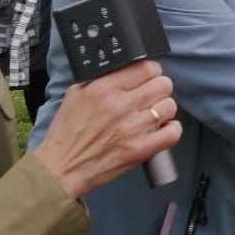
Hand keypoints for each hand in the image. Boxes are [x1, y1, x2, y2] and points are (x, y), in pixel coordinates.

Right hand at [34, 60, 179, 198]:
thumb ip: (101, 79)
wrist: (61, 167)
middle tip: (152, 96)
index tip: (148, 78)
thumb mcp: (76, 94)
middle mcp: (120, 106)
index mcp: (103, 89)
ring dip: (164, 110)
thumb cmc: (67, 133)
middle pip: (163, 84)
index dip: (151, 71)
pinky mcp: (140, 150)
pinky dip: (172, 130)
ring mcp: (132, 128)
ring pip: (169, 106)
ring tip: (154, 115)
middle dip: (160, 89)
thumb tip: (124, 69)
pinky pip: (172, 133)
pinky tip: (162, 130)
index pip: (146, 67)